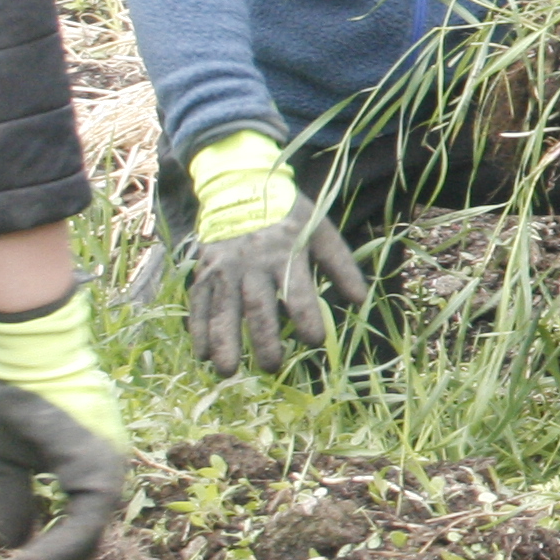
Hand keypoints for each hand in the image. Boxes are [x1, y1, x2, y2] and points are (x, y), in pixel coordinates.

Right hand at [0, 286, 125, 559]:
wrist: (22, 355)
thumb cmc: (19, 398)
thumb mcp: (12, 461)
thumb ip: (17, 501)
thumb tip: (14, 543)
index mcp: (91, 468)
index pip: (82, 526)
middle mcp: (106, 468)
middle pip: (89, 537)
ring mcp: (105, 465)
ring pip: (88, 533)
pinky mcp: (95, 463)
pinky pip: (83, 518)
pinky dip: (56, 547)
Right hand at [181, 129, 369, 375]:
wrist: (242, 188)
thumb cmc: (288, 216)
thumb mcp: (321, 232)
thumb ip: (341, 267)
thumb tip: (362, 301)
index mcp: (285, 253)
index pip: (298, 292)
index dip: (308, 318)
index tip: (315, 342)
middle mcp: (252, 264)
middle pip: (258, 307)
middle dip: (264, 339)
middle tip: (271, 366)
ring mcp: (224, 269)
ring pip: (222, 310)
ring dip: (224, 342)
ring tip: (228, 371)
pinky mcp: (204, 272)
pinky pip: (198, 304)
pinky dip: (198, 330)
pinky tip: (201, 355)